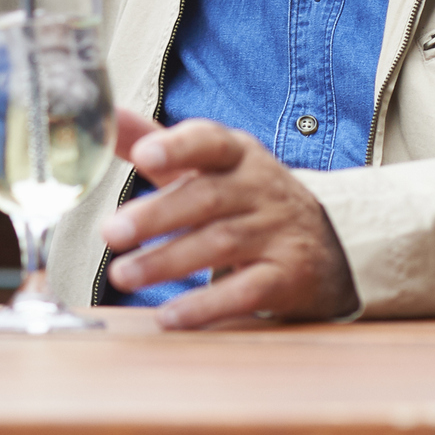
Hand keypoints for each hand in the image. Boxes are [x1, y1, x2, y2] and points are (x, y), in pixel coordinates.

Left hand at [100, 108, 359, 328]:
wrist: (328, 240)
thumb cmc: (246, 196)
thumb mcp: (210, 163)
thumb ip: (158, 142)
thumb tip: (106, 116)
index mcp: (238, 154)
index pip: (210, 141)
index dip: (177, 146)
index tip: (143, 156)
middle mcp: (261, 189)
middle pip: (206, 197)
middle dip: (156, 215)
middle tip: (110, 232)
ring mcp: (278, 233)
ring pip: (220, 244)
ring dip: (166, 262)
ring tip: (123, 276)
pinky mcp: (288, 278)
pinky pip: (246, 292)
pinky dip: (206, 306)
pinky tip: (169, 317)